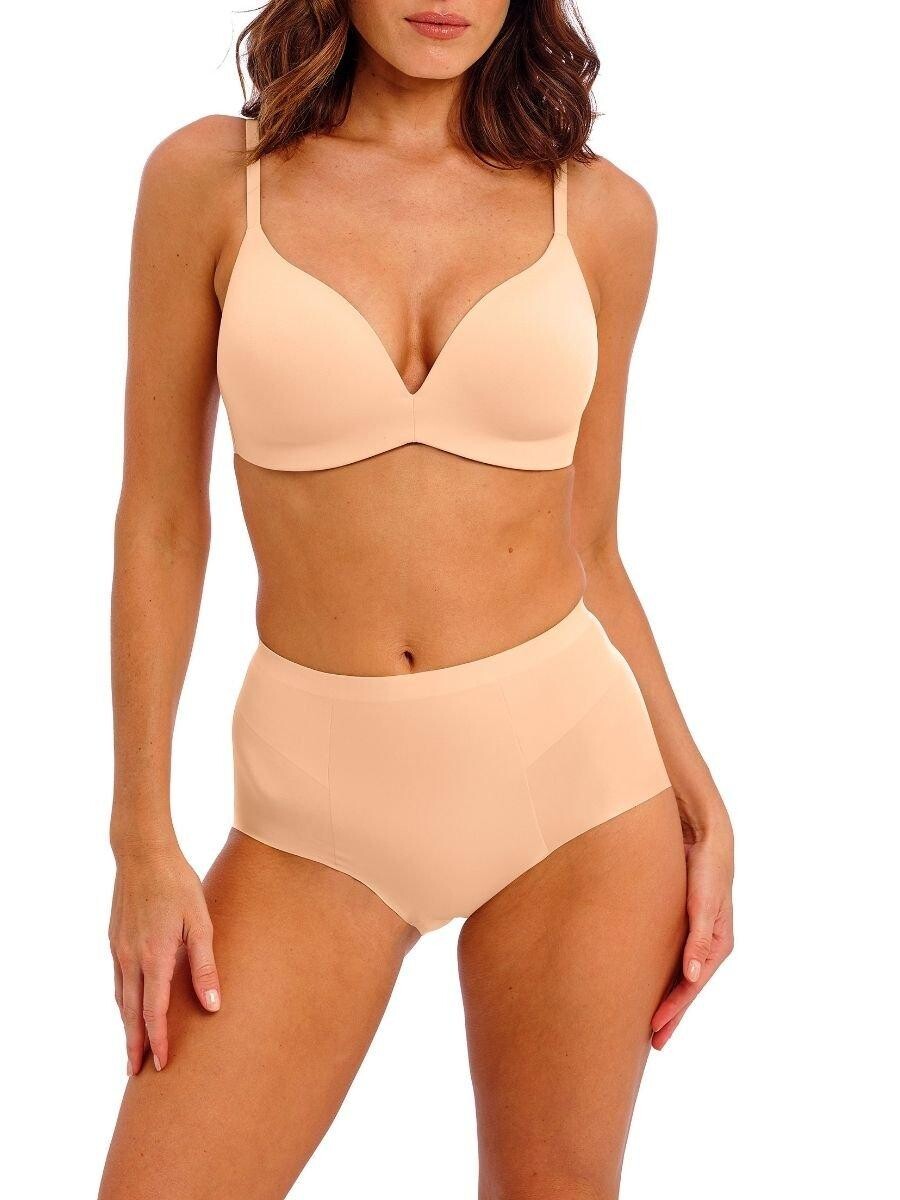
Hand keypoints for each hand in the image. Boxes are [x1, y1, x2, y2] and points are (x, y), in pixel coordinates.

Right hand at [108, 841, 220, 1074]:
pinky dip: (122, 1001)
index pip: (154, 1012)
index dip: (158, 1041)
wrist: (142, 853)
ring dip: (126, 1026)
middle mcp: (130, 959)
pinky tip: (129, 1006)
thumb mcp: (200, 922)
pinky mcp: (115, 939)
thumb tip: (213, 1005)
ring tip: (132, 1048)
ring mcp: (118, 949)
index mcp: (153, 957)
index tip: (162, 1065)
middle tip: (136, 1074)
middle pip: (130, 1014)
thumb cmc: (178, 884)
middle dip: (134, 1046)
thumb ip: (205, 965)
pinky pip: (117, 980)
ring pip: (121, 998)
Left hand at [651, 808, 733, 1048]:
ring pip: (679, 974)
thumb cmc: (707, 865)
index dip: (675, 1008)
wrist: (702, 832)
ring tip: (648, 1024)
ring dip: (666, 998)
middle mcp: (706, 942)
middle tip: (653, 1043)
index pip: (693, 984)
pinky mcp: (681, 921)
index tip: (654, 1028)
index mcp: (717, 941)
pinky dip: (663, 975)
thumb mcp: (705, 900)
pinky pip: (671, 956)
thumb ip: (700, 937)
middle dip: (671, 1014)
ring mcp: (694, 933)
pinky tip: (649, 984)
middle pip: (687, 986)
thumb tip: (692, 976)